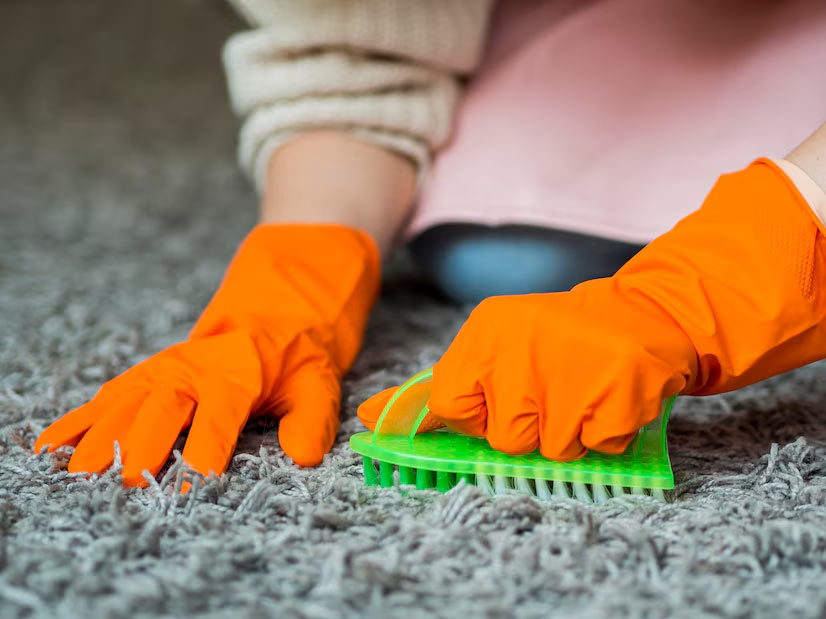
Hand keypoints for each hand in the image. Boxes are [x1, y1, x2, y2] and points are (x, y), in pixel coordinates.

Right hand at [36, 224, 379, 485]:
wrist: (271, 317)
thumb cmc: (294, 360)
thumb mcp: (317, 384)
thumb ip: (312, 420)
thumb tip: (303, 455)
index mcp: (236, 375)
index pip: (218, 419)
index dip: (205, 454)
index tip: (193, 488)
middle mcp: (192, 372)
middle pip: (161, 411)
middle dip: (141, 447)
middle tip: (123, 485)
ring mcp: (162, 372)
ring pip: (126, 405)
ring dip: (100, 437)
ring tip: (77, 473)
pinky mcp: (145, 377)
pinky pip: (108, 397)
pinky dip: (79, 420)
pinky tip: (51, 445)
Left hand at [360, 159, 825, 457]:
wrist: (642, 312)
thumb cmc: (555, 340)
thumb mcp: (492, 348)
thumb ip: (436, 388)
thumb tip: (369, 420)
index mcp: (487, 331)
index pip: (452, 403)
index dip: (478, 415)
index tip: (500, 402)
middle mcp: (524, 345)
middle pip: (506, 437)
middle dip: (529, 428)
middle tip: (551, 393)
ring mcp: (574, 367)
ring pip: (554, 449)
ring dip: (571, 433)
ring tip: (583, 392)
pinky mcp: (621, 389)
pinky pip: (600, 446)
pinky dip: (607, 433)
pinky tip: (610, 397)